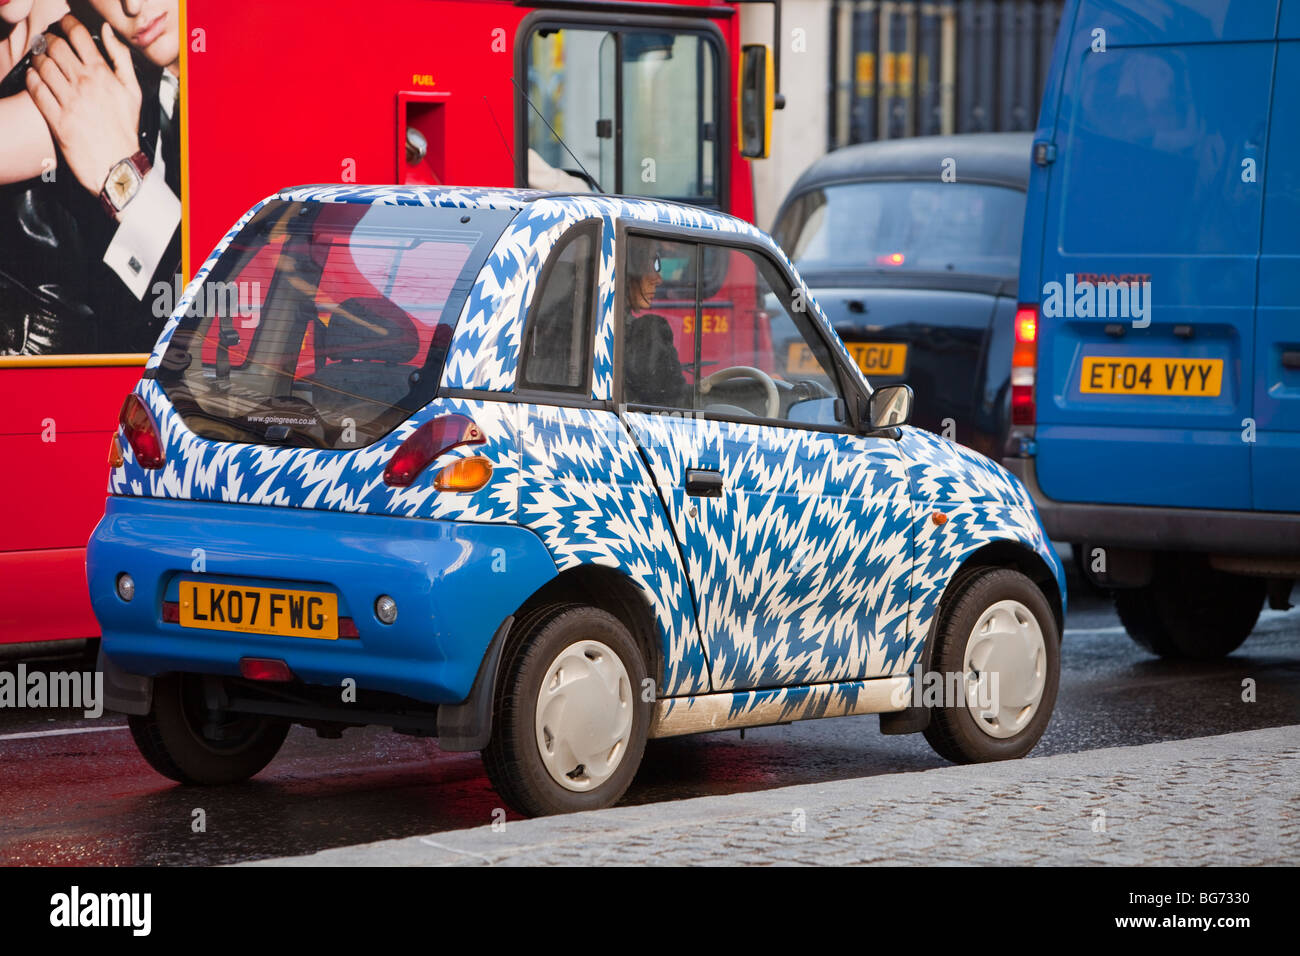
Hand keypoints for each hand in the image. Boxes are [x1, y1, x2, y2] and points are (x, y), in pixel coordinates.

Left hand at [25, 15, 141, 198]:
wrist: (118, 165)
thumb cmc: (126, 129)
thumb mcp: (133, 91)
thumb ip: (121, 58)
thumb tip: (107, 32)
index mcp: (103, 74)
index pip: (78, 35)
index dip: (67, 24)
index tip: (63, 25)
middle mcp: (85, 84)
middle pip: (55, 46)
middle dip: (48, 40)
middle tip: (47, 44)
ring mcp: (69, 101)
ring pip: (42, 65)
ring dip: (38, 58)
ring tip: (40, 61)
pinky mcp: (56, 118)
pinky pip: (36, 89)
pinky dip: (32, 79)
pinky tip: (35, 79)